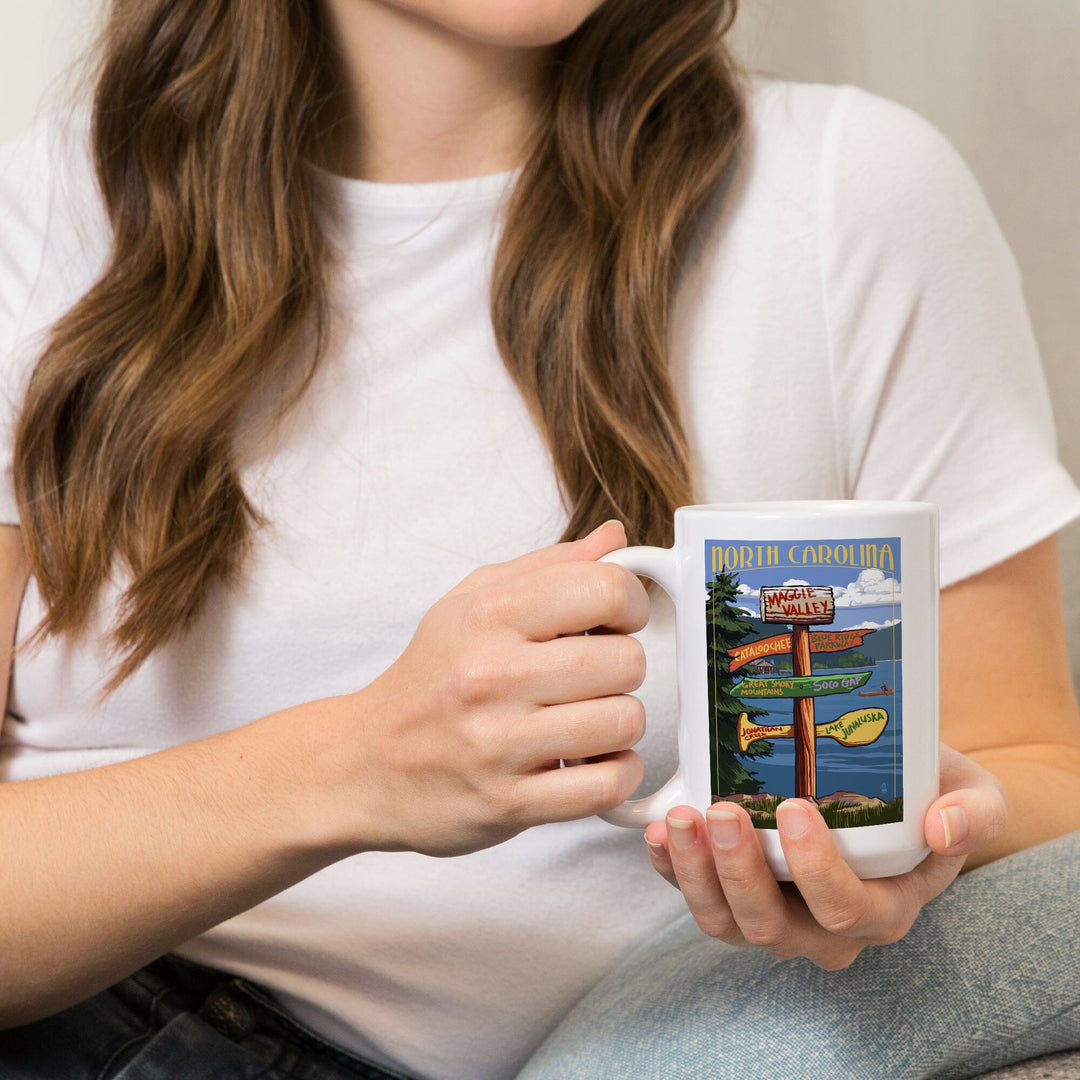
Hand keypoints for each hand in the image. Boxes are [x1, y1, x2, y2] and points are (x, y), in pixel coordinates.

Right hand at [320, 520, 648, 857]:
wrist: (364, 763)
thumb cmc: (430, 677)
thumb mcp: (472, 601)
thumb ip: (549, 566)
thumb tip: (615, 538)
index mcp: (487, 614)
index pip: (605, 589)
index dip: (630, 604)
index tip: (618, 621)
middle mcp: (490, 674)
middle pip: (625, 660)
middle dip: (625, 668)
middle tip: (596, 677)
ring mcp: (498, 742)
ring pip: (623, 722)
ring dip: (620, 724)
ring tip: (589, 720)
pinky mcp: (507, 802)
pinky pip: (606, 785)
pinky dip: (617, 774)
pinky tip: (594, 762)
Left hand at [644, 744, 1006, 967]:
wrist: (892, 790)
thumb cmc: (930, 792)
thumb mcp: (974, 794)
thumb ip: (975, 813)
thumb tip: (944, 826)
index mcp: (883, 909)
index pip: (847, 909)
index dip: (816, 869)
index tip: (794, 809)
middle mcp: (824, 929)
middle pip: (772, 926)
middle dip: (740, 872)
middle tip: (721, 811)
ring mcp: (775, 916)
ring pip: (726, 923)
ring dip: (694, 873)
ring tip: (679, 819)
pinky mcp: (734, 894)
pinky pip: (696, 897)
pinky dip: (670, 870)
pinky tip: (658, 832)